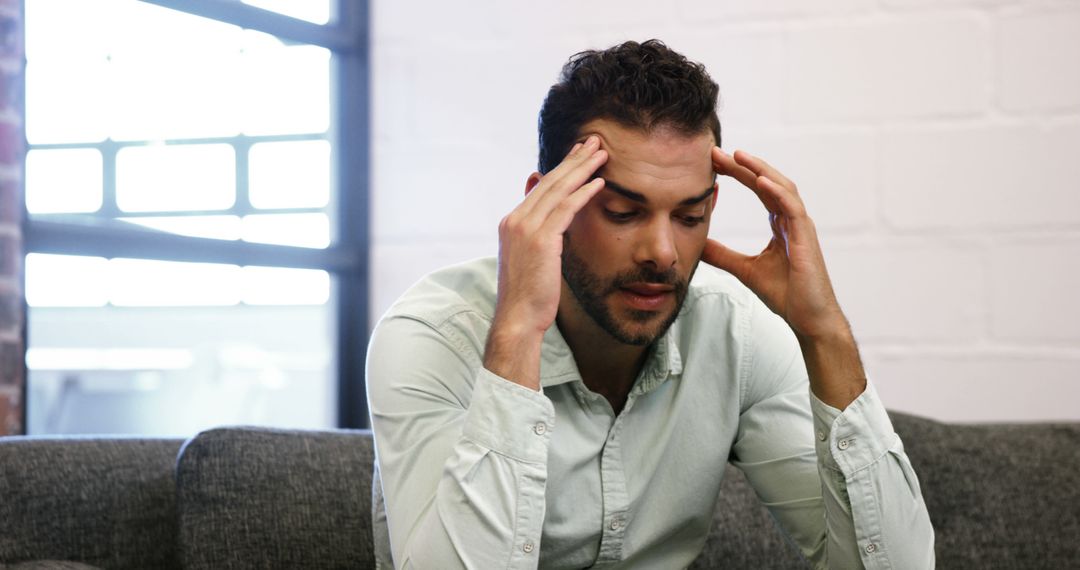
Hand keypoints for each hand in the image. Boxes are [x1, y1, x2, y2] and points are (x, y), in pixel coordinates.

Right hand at [484, 136, 607, 388]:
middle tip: (594, 141)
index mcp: (511, 222)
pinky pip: (565, 209)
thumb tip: (550, 222)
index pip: (541, 187)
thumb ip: (538, 236)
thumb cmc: (529, 295)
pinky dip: (583, 193)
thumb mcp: (530, 259)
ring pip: (558, 189)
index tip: (579, 154)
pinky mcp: (540, 239)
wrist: (518, 318)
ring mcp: (525, 228)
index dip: (562, 169)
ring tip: (602, 154)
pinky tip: (599, 182)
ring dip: (582, 169)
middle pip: (550, 181)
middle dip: (574, 160)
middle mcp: (515, 219)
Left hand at [704, 148, 844, 339]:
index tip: (714, 162)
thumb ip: (723, 255)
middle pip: (768, 182)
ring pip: (782, 187)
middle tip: (717, 152)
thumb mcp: (744, 270)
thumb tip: (698, 243)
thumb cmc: (787, 295)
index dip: (738, 174)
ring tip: (737, 156)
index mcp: (780, 224)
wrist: (809, 319)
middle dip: (743, 165)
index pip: (759, 189)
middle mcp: (792, 220)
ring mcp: (801, 227)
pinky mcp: (806, 238)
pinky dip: (777, 191)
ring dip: (759, 170)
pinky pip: (792, 207)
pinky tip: (760, 180)